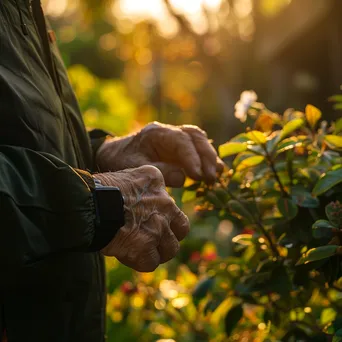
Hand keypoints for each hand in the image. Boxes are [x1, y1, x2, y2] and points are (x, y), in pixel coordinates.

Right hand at [94, 165, 189, 271]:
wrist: (88, 204)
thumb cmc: (100, 190)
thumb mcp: (127, 176)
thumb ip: (143, 186)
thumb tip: (144, 199)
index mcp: (157, 183)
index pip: (172, 204)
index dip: (164, 217)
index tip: (151, 220)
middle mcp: (165, 204)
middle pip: (182, 228)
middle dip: (170, 236)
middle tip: (154, 240)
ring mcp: (158, 228)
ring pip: (170, 249)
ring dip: (157, 253)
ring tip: (140, 251)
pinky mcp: (146, 247)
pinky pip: (151, 263)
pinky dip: (140, 262)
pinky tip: (127, 255)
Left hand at [96, 122, 223, 186]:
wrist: (115, 154)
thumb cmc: (122, 160)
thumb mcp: (134, 167)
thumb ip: (158, 170)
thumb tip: (183, 178)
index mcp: (156, 133)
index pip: (181, 141)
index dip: (192, 158)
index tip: (199, 175)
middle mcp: (168, 131)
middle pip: (194, 136)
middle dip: (206, 156)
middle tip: (211, 177)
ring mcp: (175, 137)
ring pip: (199, 139)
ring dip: (209, 156)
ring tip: (216, 175)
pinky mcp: (179, 147)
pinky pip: (197, 148)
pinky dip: (206, 159)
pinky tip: (214, 171)